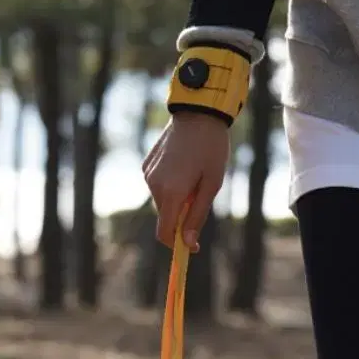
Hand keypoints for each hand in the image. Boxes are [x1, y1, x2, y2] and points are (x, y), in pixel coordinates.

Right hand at [143, 112, 230, 252]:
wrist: (198, 111)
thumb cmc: (211, 147)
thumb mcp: (212, 183)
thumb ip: (198, 215)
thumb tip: (188, 243)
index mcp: (172, 193)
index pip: (165, 233)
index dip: (176, 244)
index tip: (191, 246)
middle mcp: (154, 186)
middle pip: (165, 216)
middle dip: (180, 215)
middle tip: (201, 194)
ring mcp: (148, 175)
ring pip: (161, 200)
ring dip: (176, 197)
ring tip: (193, 173)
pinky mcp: (146, 165)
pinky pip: (157, 184)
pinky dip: (169, 183)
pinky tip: (182, 164)